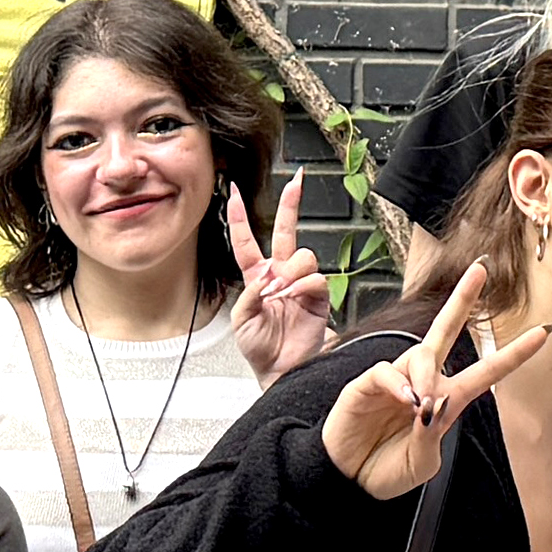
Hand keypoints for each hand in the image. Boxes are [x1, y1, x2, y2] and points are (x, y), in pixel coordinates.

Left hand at [222, 177, 342, 382]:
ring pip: (303, 255)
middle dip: (291, 204)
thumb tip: (267, 277)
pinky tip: (294, 297)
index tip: (233, 191)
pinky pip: (315, 278)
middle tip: (297, 181)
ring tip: (280, 293)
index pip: (246, 241)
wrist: (281, 370)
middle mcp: (280, 274)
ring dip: (289, 271)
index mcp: (257, 277)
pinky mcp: (319, 296)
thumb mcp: (241, 321)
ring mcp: (301, 283)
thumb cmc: (260, 348)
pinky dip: (302, 286)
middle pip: (286, 231)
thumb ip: (250, 295)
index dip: (239, 217)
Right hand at [318, 284, 546, 498]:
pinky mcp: (366, 385)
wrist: (349, 483)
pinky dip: (398, 383)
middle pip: (446, 331)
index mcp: (447, 401)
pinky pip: (386, 371)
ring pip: (421, 354)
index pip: (486, 371)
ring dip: (427, 375)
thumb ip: (431, 434)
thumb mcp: (422, 463)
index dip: (514, 353)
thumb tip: (430, 402)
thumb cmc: (387, 470)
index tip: (544, 332)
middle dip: (463, 300)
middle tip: (481, 269)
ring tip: (420, 404)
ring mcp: (395, 380)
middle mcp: (423, 382)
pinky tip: (406, 398)